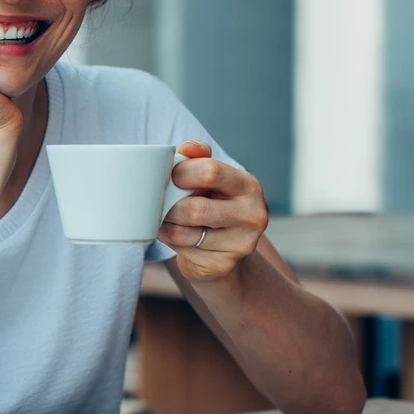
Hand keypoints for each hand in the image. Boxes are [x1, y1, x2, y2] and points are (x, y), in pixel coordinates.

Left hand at [157, 140, 268, 283]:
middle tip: (159, 201)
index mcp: (249, 186)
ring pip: (183, 232)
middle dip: (168, 204)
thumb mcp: (210, 178)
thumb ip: (199, 157)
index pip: (210, 171)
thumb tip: (188, 148)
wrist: (224, 250)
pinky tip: (171, 233)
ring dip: (164, 223)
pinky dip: (168, 239)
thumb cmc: (212, 203)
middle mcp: (253, 215)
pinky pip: (182, 250)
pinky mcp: (223, 265)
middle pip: (194, 208)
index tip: (170, 176)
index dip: (180, 173)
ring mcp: (241, 244)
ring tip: (163, 216)